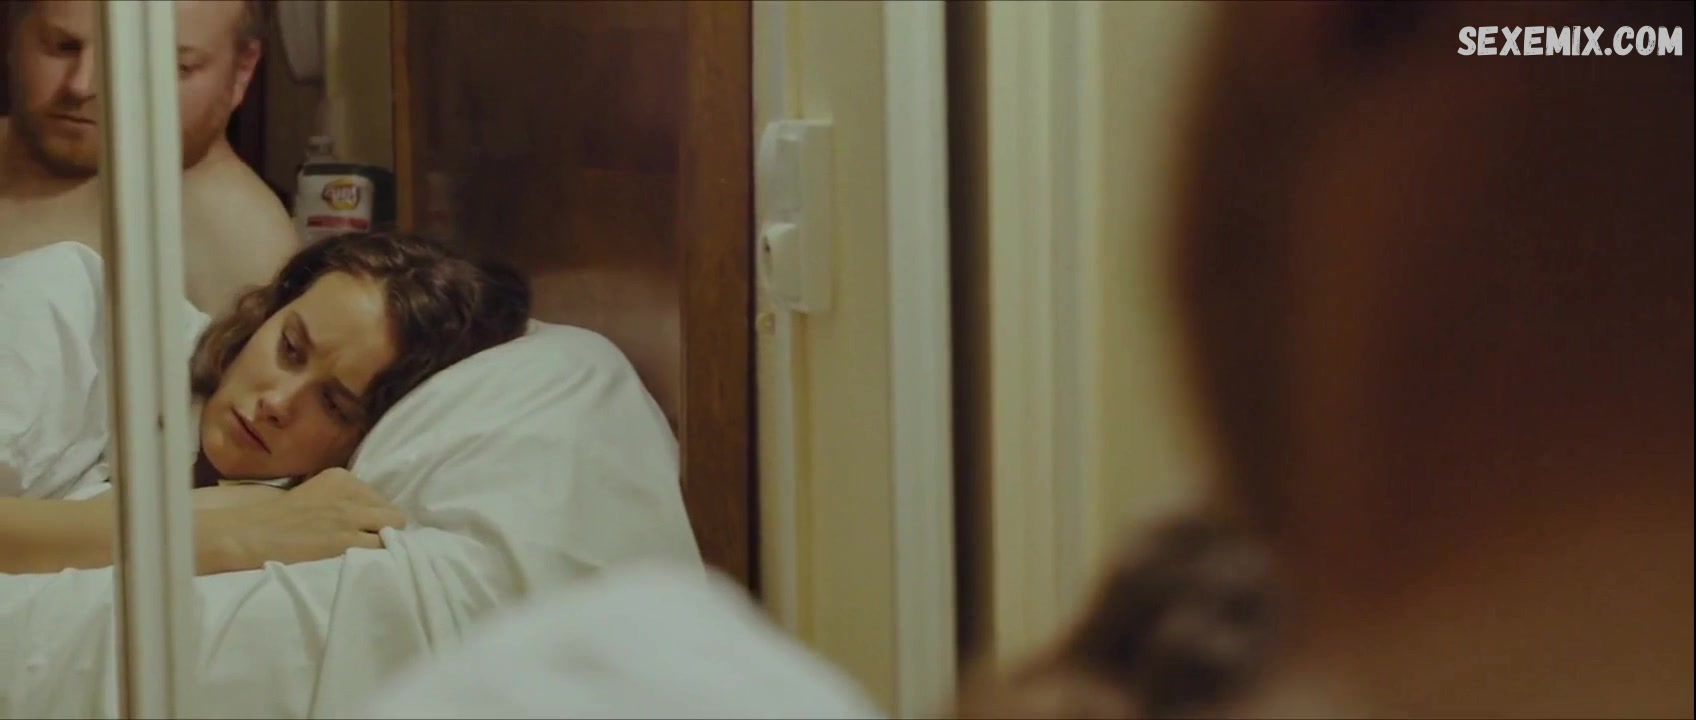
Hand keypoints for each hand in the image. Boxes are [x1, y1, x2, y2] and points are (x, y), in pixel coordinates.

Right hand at [196, 467, 407, 573]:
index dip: (375, 518)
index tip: (363, 530)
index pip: (380, 498)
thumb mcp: (315, 494)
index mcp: (342, 478)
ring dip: (385, 545)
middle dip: (385, 530)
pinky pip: (382, 549)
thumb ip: (344, 500)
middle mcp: (350, 493)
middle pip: (392, 513)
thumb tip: (375, 516)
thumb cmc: (278, 519)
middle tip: (370, 545)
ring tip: (369, 557)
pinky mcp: (346, 541)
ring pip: (392, 530)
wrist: (250, 534)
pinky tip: (367, 564)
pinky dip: (380, 558)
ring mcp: (349, 516)